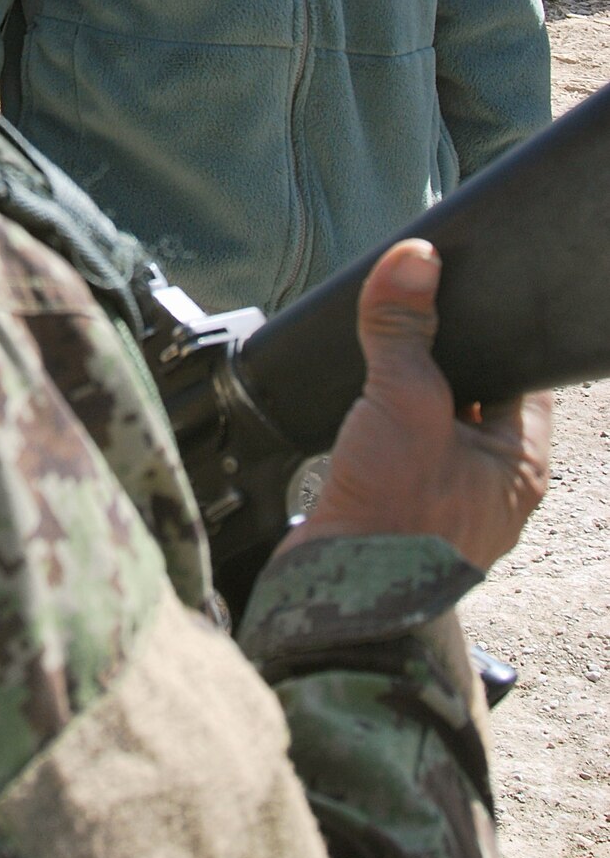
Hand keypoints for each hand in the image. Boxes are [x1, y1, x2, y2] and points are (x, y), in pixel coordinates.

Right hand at [279, 238, 552, 571]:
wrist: (336, 598)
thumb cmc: (396, 519)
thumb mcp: (405, 402)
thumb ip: (404, 329)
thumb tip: (412, 259)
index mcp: (519, 463)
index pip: (520, 373)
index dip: (492, 328)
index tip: (459, 290)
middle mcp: (488, 481)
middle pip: (471, 392)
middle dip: (439, 356)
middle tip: (409, 318)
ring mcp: (442, 497)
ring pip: (429, 420)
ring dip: (403, 392)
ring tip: (378, 364)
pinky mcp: (396, 507)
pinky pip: (395, 447)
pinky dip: (377, 424)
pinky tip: (356, 410)